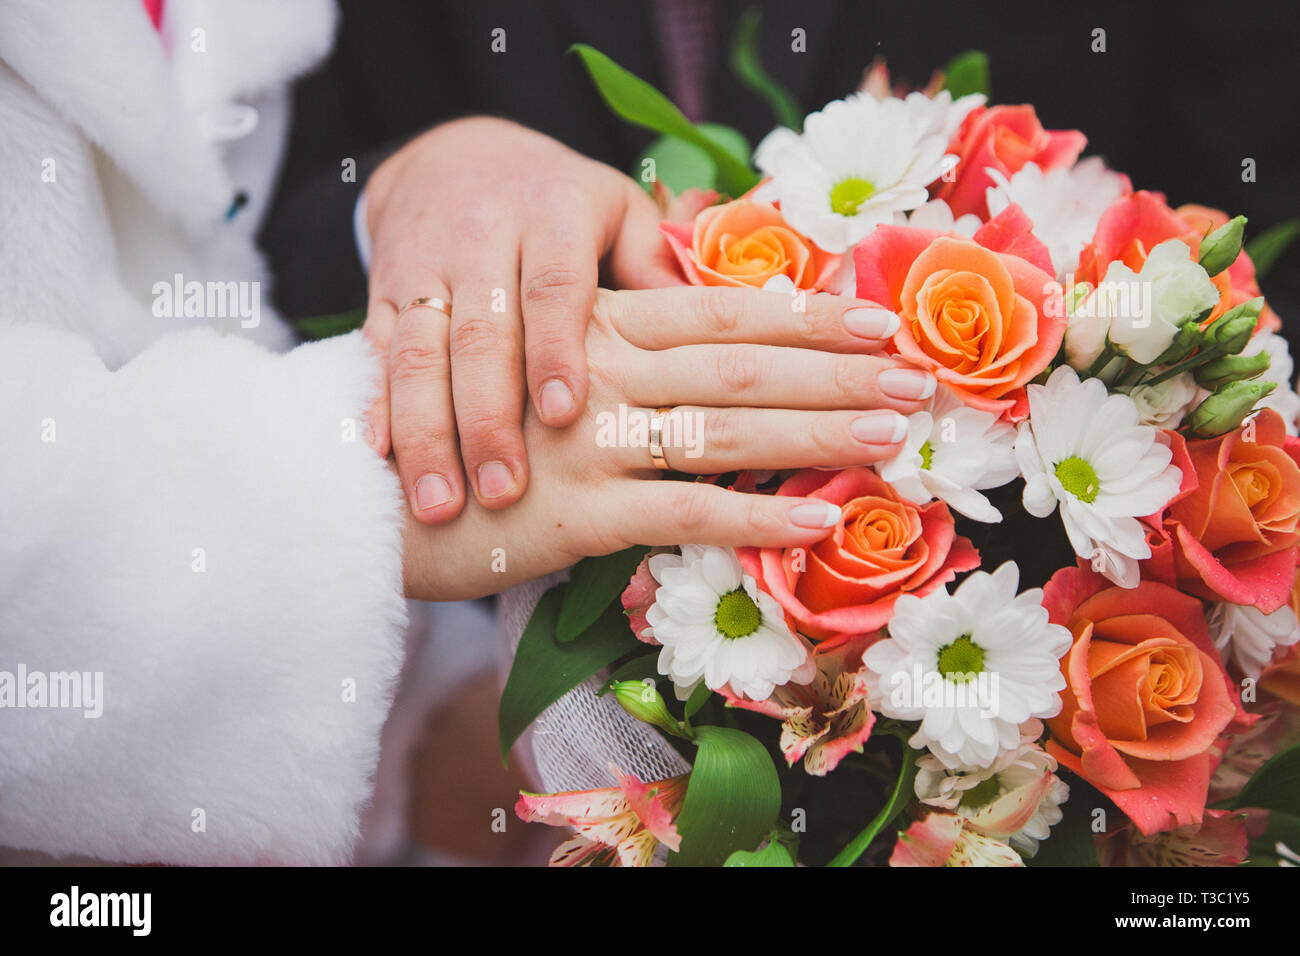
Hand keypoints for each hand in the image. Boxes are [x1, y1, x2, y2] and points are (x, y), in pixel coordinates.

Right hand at [362, 117, 680, 522]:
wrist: (451, 156)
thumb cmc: (563, 206)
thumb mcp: (618, 212)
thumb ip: (656, 267)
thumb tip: (725, 330)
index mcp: (552, 213)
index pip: (553, 285)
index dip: (555, 349)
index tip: (566, 414)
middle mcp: (481, 237)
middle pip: (479, 333)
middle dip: (486, 416)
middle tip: (504, 490)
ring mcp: (424, 269)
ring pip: (417, 352)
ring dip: (427, 432)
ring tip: (441, 505)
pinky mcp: (383, 295)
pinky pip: (376, 357)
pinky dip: (378, 411)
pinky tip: (383, 464)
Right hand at [399, 285, 935, 600]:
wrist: (363, 485)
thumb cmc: (462, 425)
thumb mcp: (533, 364)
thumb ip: (614, 350)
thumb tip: (697, 347)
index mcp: (595, 328)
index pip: (721, 309)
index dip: (807, 315)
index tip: (882, 322)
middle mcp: (598, 372)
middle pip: (740, 364)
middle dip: (836, 370)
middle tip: (920, 378)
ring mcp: (587, 442)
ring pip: (723, 430)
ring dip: (818, 434)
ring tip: (895, 436)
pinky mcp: (573, 513)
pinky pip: (681, 513)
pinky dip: (754, 521)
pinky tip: (819, 525)